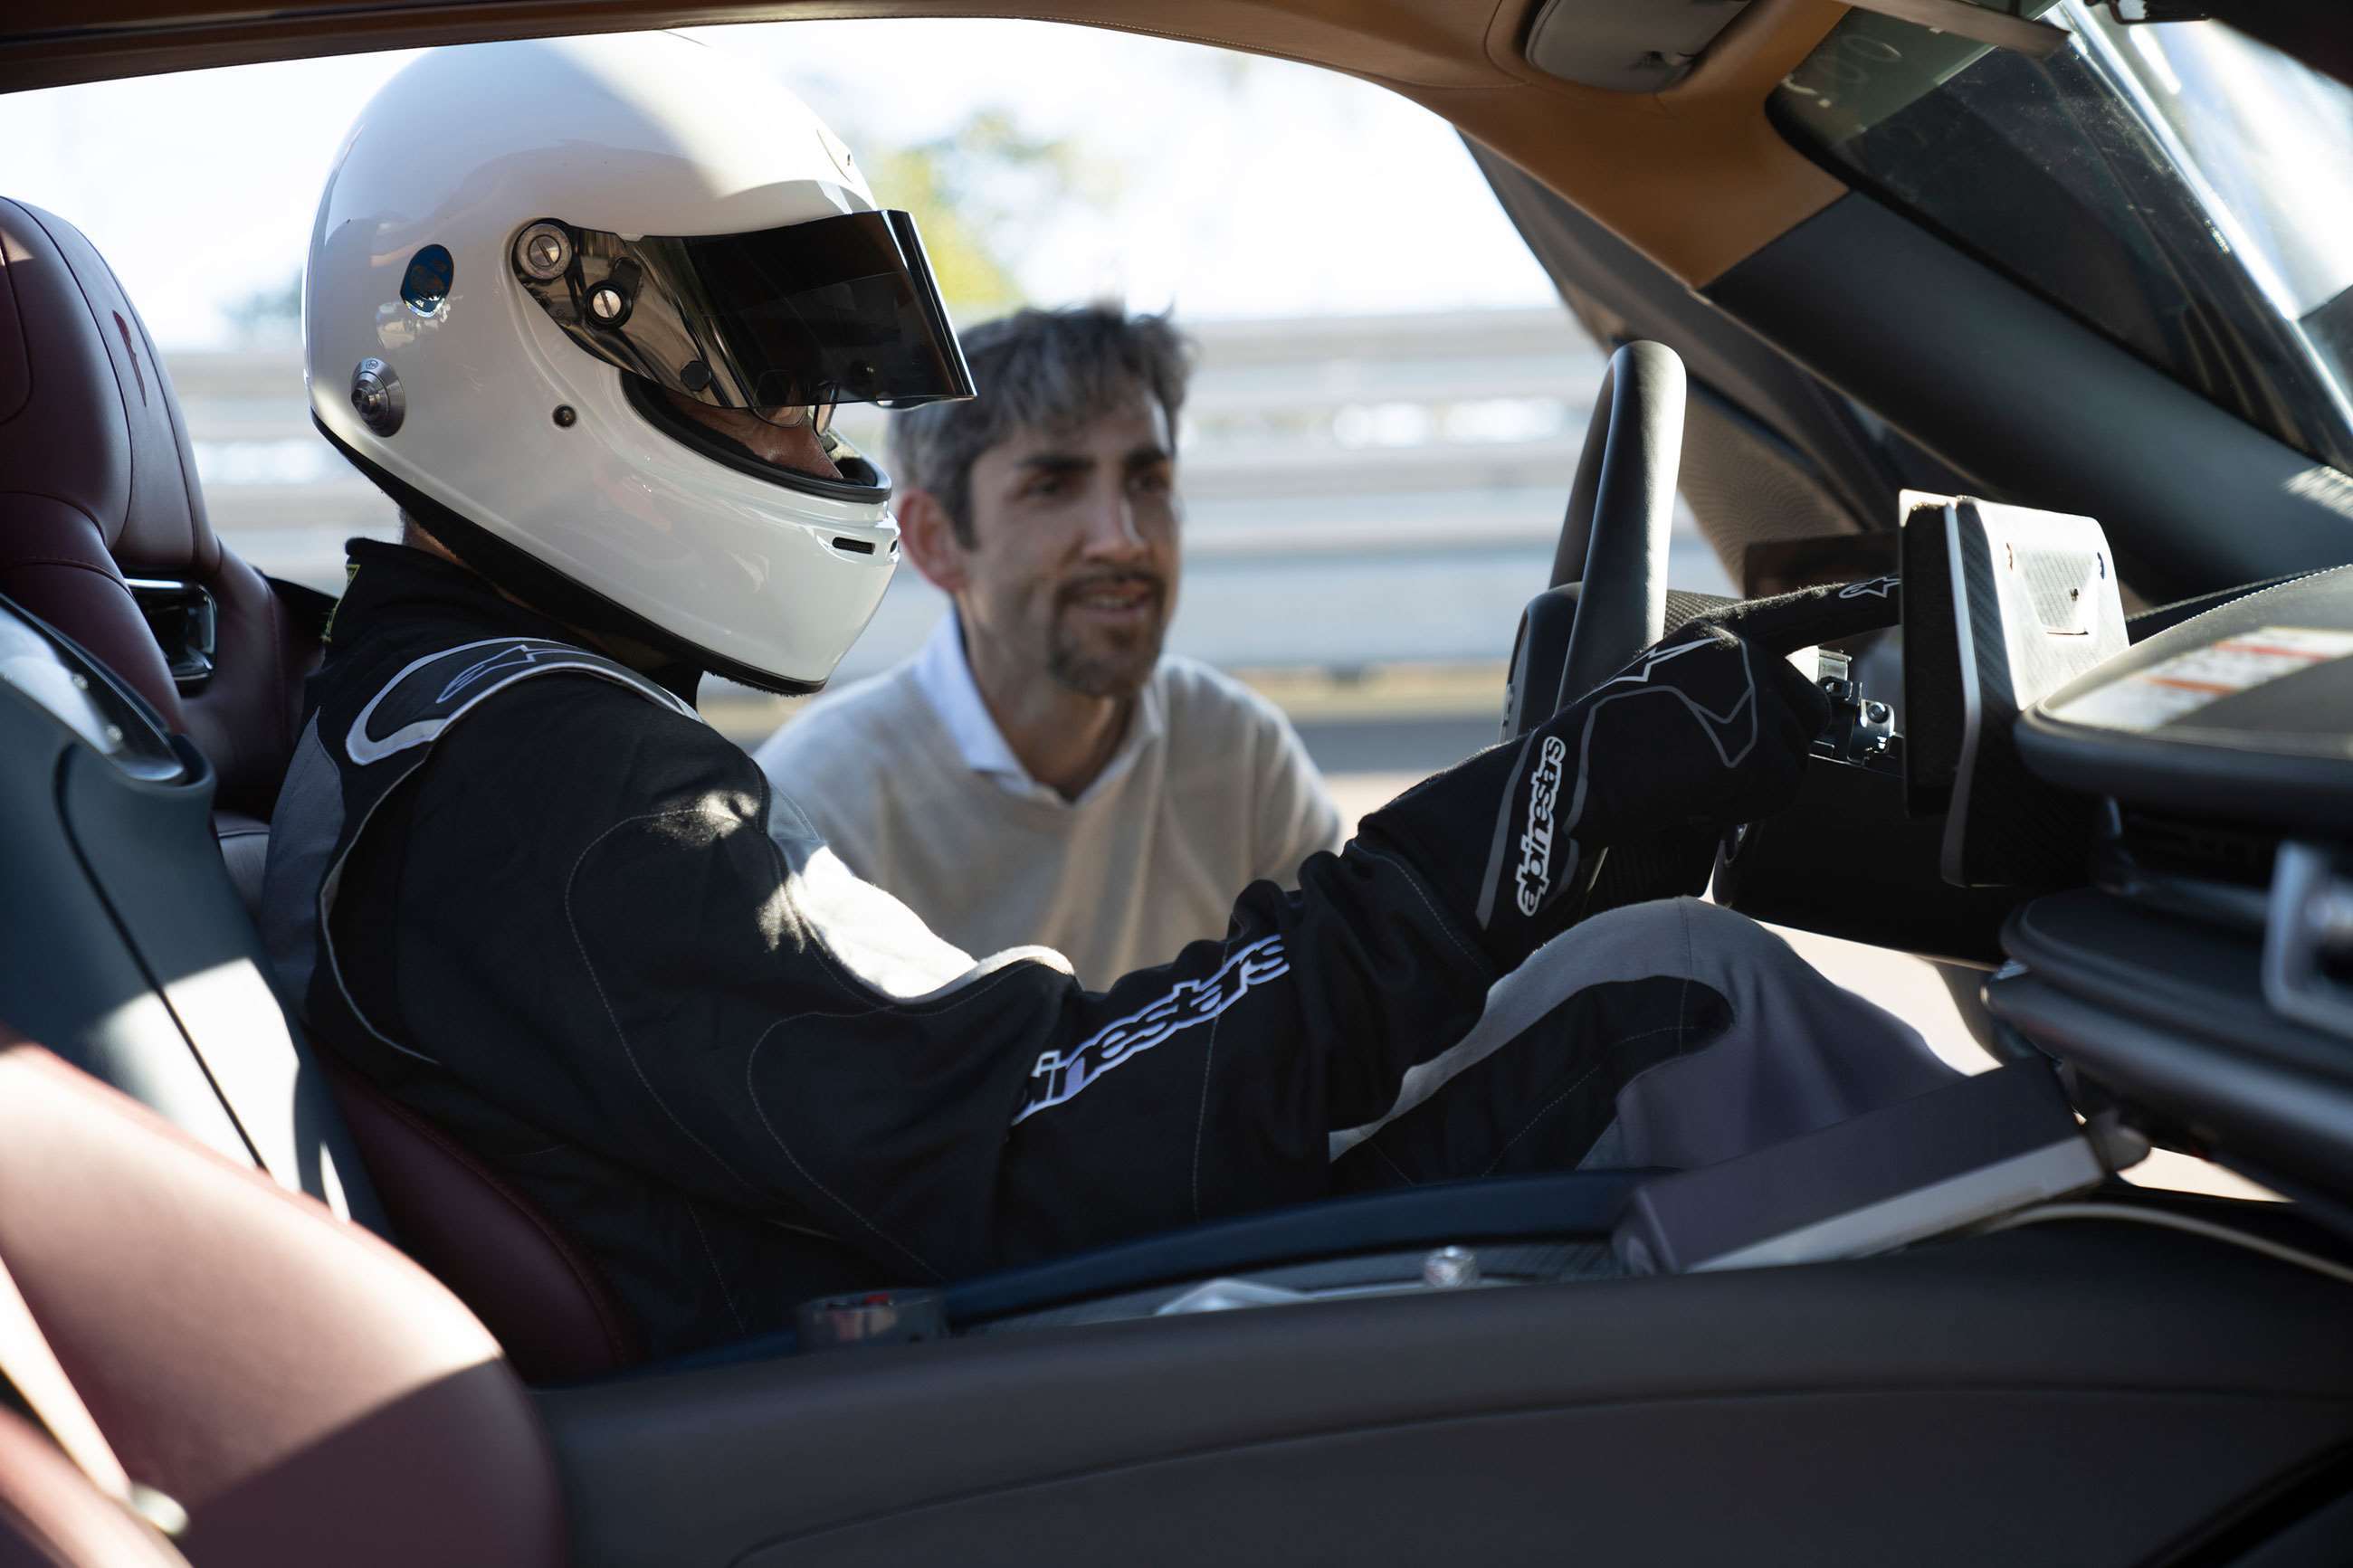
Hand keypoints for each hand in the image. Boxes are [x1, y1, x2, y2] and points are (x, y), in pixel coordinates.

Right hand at [1543, 620, 1831, 856]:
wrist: (1571, 777)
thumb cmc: (1604, 744)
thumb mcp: (1666, 685)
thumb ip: (1724, 681)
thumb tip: (1783, 718)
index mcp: (1717, 631)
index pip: (1804, 612)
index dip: (1859, 602)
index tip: (1903, 588)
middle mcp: (1742, 653)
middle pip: (1808, 711)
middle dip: (1768, 746)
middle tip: (1699, 761)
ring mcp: (1753, 697)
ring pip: (1793, 755)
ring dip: (1749, 779)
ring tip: (1687, 775)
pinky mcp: (1758, 748)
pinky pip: (1777, 793)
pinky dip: (1739, 809)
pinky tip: (1692, 795)